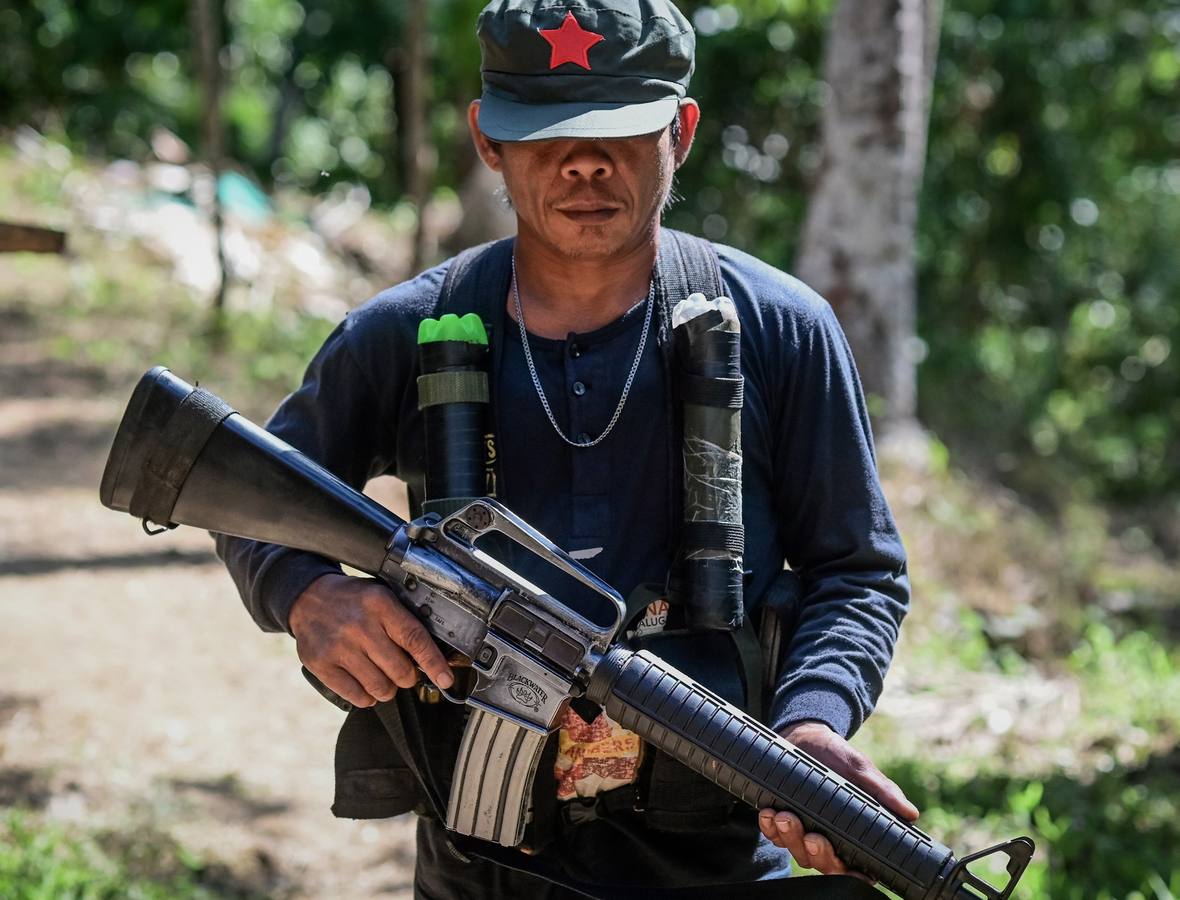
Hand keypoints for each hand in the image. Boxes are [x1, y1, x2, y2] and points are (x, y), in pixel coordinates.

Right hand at [289, 573, 453, 708]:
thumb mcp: (381, 597)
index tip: (445, 678)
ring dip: (388, 689)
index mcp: (380, 604)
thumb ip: (404, 621)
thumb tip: (432, 656)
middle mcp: (360, 626)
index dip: (434, 663)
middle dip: (408, 676)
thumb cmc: (352, 600)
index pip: (415, 639)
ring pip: (381, 688)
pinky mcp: (322, 665)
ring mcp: (339, 647)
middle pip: (400, 670)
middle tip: (403, 670)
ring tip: (383, 676)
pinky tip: (365, 684)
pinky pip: (357, 696)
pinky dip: (367, 696)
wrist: (308, 597)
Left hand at [757, 720, 919, 878]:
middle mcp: (830, 840)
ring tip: (784, 816)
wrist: (806, 737)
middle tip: (813, 837)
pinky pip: (774, 835)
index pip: (856, 868)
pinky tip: (768, 813)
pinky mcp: (781, 821)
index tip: (847, 865)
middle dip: (817, 854)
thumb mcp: (860, 769)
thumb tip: (910, 813)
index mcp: (854, 835)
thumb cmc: (839, 757)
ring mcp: (804, 832)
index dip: (852, 873)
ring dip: (789, 838)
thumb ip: (882, 790)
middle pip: (824, 863)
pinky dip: (770, 828)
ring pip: (797, 851)